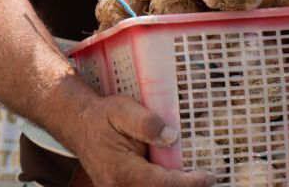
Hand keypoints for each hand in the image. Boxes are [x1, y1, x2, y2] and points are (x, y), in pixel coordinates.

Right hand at [68, 93, 213, 186]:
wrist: (79, 124)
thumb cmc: (101, 117)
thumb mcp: (123, 110)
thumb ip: (147, 123)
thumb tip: (171, 137)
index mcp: (122, 171)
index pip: (163, 184)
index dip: (189, 183)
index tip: (208, 175)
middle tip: (207, 177)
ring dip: (174, 185)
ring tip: (195, 177)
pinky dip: (164, 184)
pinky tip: (178, 177)